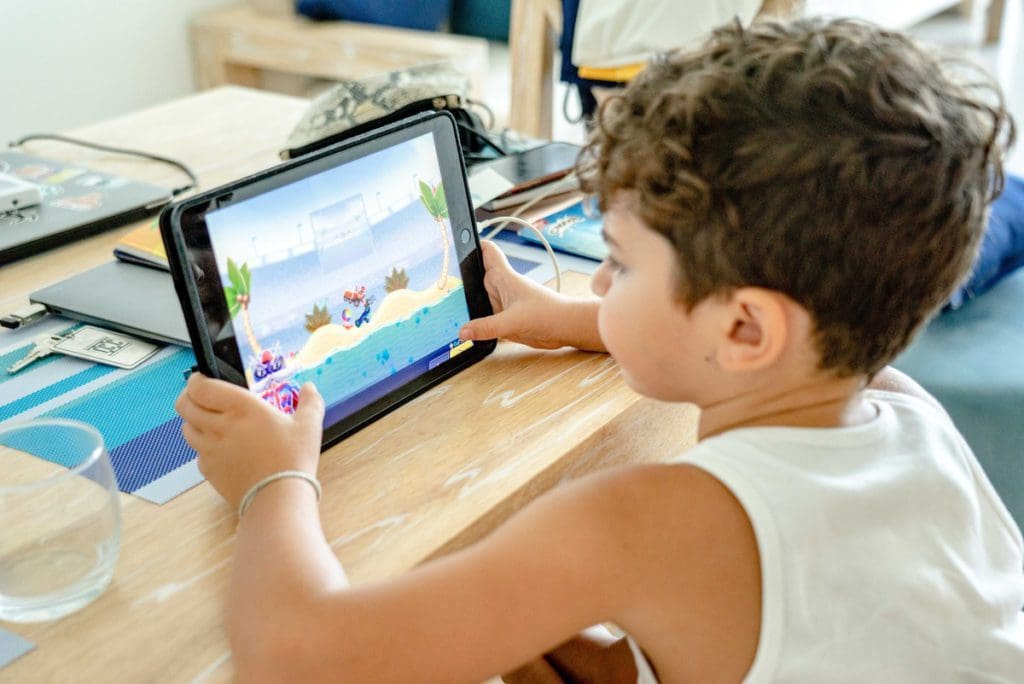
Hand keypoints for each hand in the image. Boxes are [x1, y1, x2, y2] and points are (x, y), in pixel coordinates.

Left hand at [175, 374, 324, 508]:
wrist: (279, 497)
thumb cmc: (293, 459)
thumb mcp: (309, 425)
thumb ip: (310, 401)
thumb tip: (309, 388)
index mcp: (242, 408)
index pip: (200, 387)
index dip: (196, 380)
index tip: (202, 378)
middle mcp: (220, 425)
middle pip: (185, 406)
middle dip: (188, 398)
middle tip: (199, 397)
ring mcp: (211, 449)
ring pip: (187, 429)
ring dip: (193, 422)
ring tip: (208, 422)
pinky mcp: (209, 470)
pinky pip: (197, 453)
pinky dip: (203, 448)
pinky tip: (220, 449)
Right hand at [459, 241, 603, 351]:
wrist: (566, 329)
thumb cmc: (549, 314)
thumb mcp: (514, 321)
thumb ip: (488, 327)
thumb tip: (463, 331)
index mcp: (504, 278)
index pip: (486, 251)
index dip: (472, 244)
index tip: (455, 244)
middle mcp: (501, 288)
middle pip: (475, 278)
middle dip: (460, 282)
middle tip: (440, 287)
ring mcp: (502, 304)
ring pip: (478, 301)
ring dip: (468, 307)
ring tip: (451, 313)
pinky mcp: (504, 319)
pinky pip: (485, 320)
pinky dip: (477, 326)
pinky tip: (467, 333)